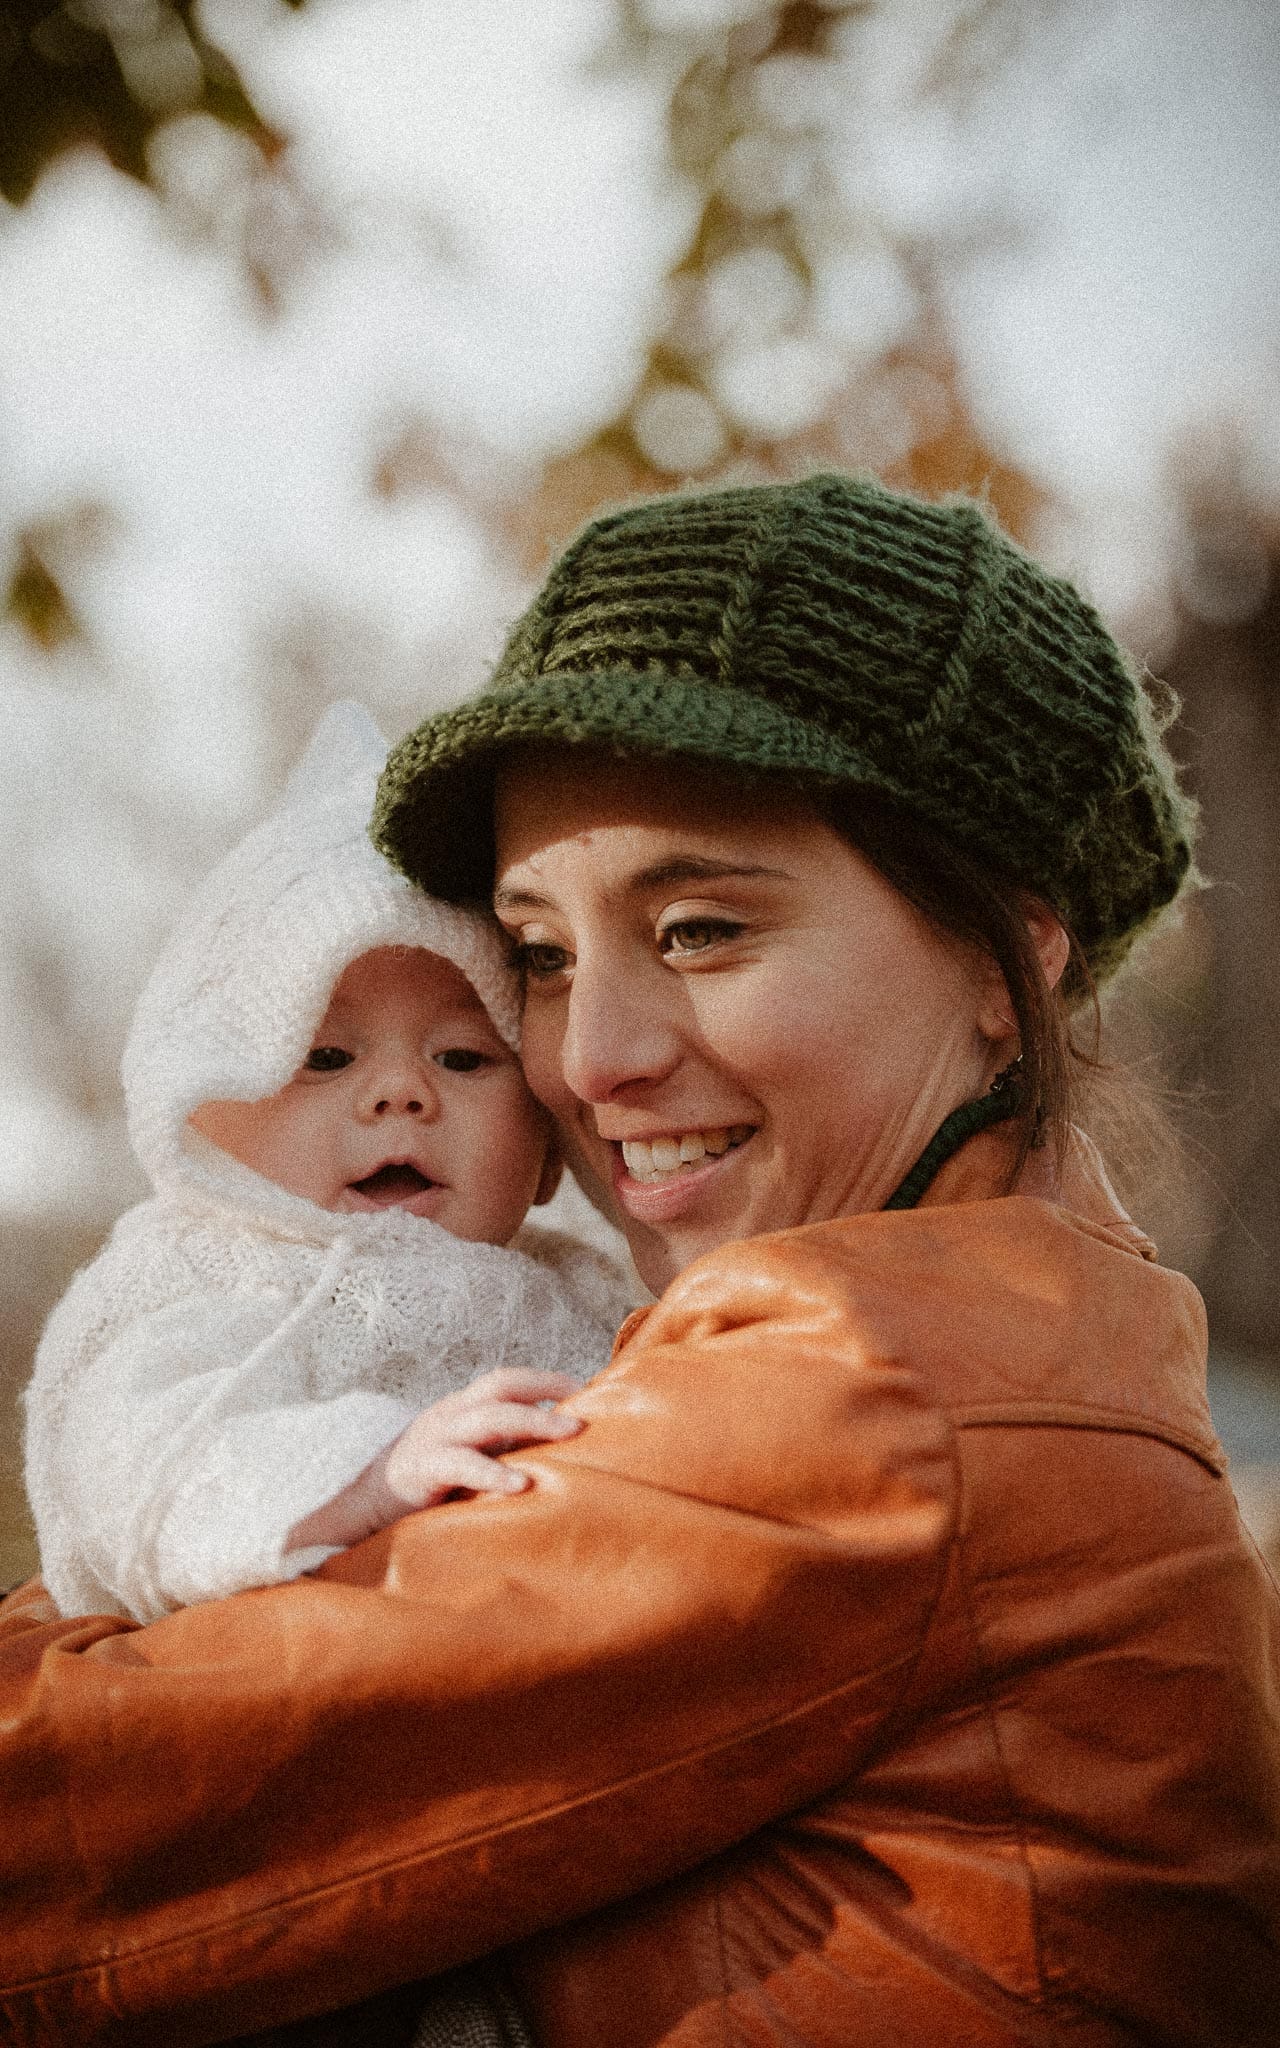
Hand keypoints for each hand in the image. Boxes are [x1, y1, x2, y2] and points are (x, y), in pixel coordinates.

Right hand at [383, 1367, 583, 1507]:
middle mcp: (451, 1413)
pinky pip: (462, 1464)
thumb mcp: (471, 1457)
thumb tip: (564, 1449)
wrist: (365, 1508)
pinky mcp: (422, 1468)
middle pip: (501, 1386)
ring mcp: (435, 1437)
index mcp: (464, 1407)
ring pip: (487, 1417)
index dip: (546, 1381)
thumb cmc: (431, 1485)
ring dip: (533, 1422)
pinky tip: (521, 1485)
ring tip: (567, 1434)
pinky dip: (494, 1473)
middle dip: (546, 1391)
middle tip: (584, 1413)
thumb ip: (506, 1449)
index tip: (586, 1390)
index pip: (508, 1381)